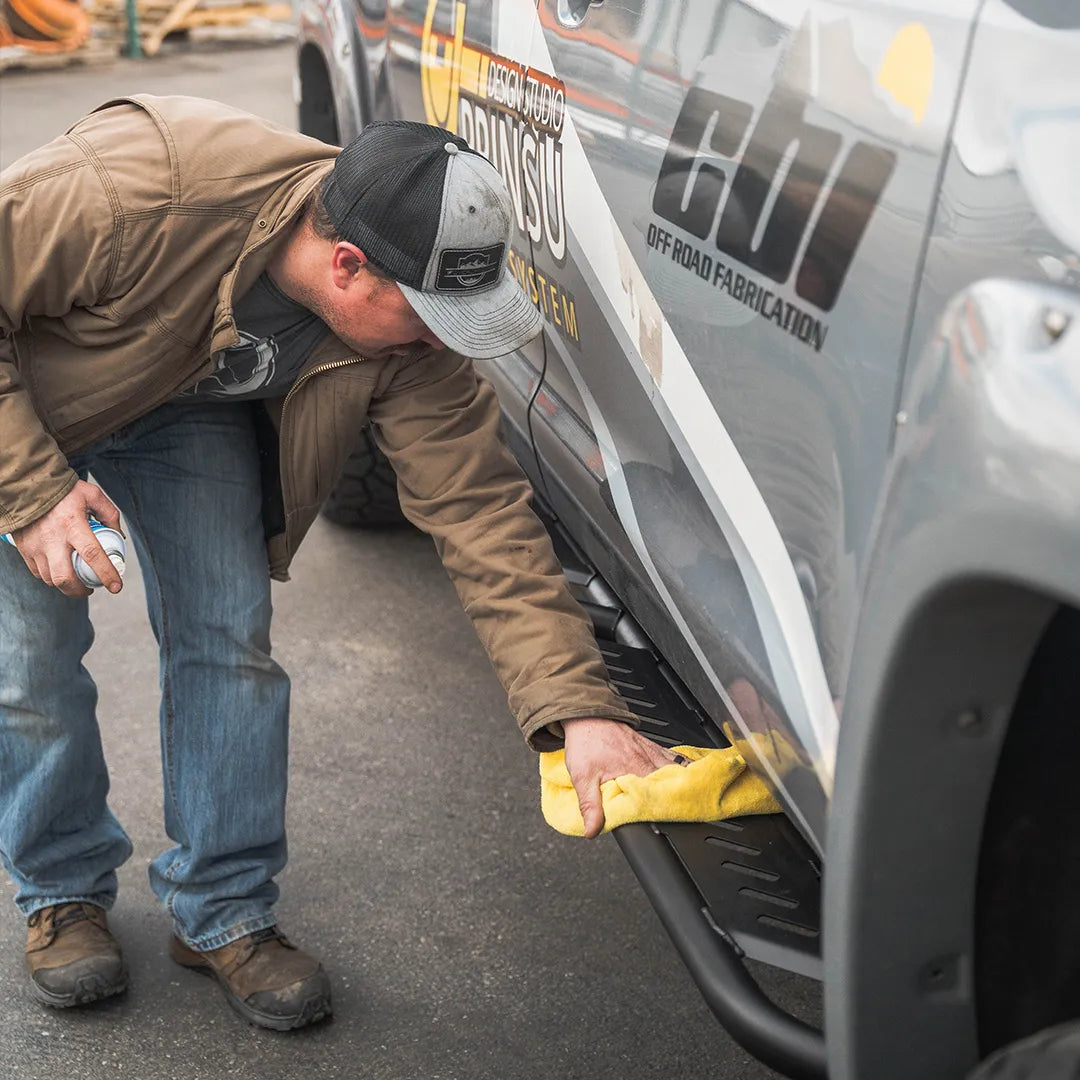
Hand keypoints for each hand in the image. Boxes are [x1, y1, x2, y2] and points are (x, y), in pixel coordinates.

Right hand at [9, 480, 123, 596]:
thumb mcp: (92, 495)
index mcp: (72, 524)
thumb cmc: (63, 491)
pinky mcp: (25, 549)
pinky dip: (50, 577)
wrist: (27, 487)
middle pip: (64, 578)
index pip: (92, 554)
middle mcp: (52, 539)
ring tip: (77, 581)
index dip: (106, 573)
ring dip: (65, 585)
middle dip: (80, 591)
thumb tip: (118, 536)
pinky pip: (38, 572)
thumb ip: (109, 514)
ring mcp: (36, 546)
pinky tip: (60, 572)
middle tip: (91, 588)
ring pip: (50, 579)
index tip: (116, 586)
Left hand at [562, 717, 684, 837]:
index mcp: (635, 770)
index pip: (658, 796)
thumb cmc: (585, 744)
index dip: (665, 810)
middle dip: (677, 799)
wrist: (586, 717)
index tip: (669, 822)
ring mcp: (651, 751)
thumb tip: (592, 831)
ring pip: (675, 770)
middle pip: (671, 784)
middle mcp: (648, 761)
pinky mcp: (650, 745)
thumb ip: (590, 806)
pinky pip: (671, 757)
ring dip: (680, 784)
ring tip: (687, 800)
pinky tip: (685, 774)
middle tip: (683, 815)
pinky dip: (679, 766)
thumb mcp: (582, 778)